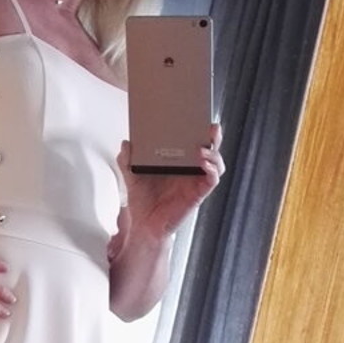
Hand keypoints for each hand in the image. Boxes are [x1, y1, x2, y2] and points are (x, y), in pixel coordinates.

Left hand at [119, 123, 224, 241]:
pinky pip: (212, 180)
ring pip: (216, 163)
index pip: (193, 141)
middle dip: (214, 135)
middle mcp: (190, 169)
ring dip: (214, 153)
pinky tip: (202, 164)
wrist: (144, 225)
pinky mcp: (198, 194)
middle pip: (210, 148)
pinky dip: (212, 171)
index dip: (199, 129)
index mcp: (178, 161)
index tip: (197, 117)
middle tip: (210, 127)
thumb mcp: (132, 176)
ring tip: (202, 148)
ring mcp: (195, 181)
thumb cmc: (143, 201)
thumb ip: (127, 160)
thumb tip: (126, 144)